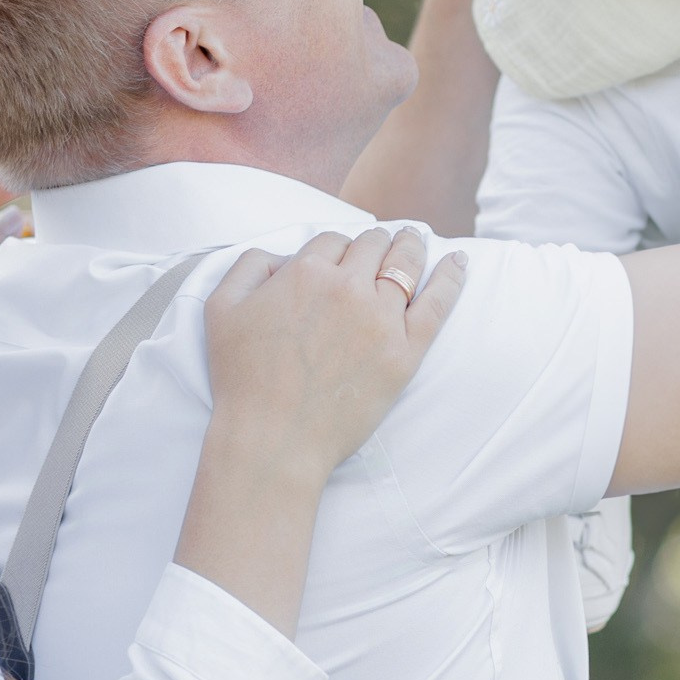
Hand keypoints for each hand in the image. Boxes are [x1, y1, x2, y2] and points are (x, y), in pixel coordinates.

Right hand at [201, 227, 466, 476]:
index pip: (332, 240)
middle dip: (376, 242)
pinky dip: (451, 277)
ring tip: (415, 241)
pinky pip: (437, 304)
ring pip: (406, 263)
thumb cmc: (242, 379)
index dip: (335, 249)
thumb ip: (247, 266)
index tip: (339, 260)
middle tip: (383, 243)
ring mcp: (381, 319)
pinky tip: (459, 262)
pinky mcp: (405, 352)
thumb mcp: (221, 309)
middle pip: (372, 245)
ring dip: (411, 246)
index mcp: (305, 271)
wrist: (274, 439)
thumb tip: (280, 254)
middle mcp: (347, 287)